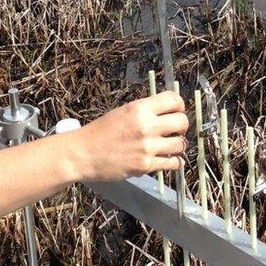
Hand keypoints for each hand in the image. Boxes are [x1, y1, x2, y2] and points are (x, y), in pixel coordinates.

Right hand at [72, 90, 188, 181]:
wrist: (82, 153)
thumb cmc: (100, 132)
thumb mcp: (122, 112)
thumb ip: (145, 111)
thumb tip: (168, 111)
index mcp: (139, 109)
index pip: (174, 100)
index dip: (179, 106)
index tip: (177, 111)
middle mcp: (146, 126)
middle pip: (182, 122)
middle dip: (182, 126)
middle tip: (176, 130)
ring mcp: (147, 147)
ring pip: (181, 144)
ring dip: (178, 145)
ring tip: (170, 146)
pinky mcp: (145, 165)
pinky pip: (172, 163)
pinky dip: (173, 162)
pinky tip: (168, 159)